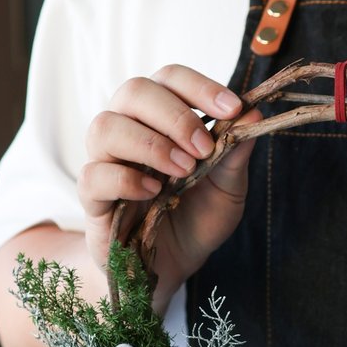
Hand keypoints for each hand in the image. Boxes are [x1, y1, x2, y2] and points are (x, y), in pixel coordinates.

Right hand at [78, 64, 258, 302]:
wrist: (175, 266)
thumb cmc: (197, 219)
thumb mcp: (228, 190)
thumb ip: (235, 154)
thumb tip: (253, 112)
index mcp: (160, 118)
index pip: (170, 79)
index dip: (199, 87)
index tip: (232, 109)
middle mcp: (128, 129)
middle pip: (134, 92)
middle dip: (175, 116)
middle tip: (203, 148)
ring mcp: (105, 161)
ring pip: (105, 126)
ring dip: (150, 144)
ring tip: (182, 171)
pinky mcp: (93, 198)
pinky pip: (93, 175)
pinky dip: (125, 179)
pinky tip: (154, 192)